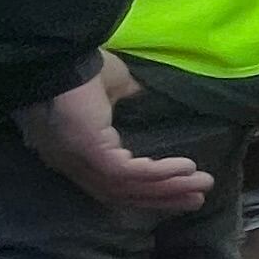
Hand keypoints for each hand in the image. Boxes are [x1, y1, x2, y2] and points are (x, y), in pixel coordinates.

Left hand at [22, 55, 209, 215]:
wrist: (55, 59)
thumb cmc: (78, 70)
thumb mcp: (111, 88)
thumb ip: (125, 100)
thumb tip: (144, 98)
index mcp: (77, 152)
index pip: (111, 183)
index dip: (145, 191)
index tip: (178, 191)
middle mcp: (75, 166)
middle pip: (123, 194)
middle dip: (163, 197)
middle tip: (198, 199)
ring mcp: (81, 163)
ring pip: (128, 189)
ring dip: (168, 189)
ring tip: (203, 184)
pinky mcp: (91, 154)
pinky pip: (128, 173)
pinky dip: (158, 174)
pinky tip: (185, 168)